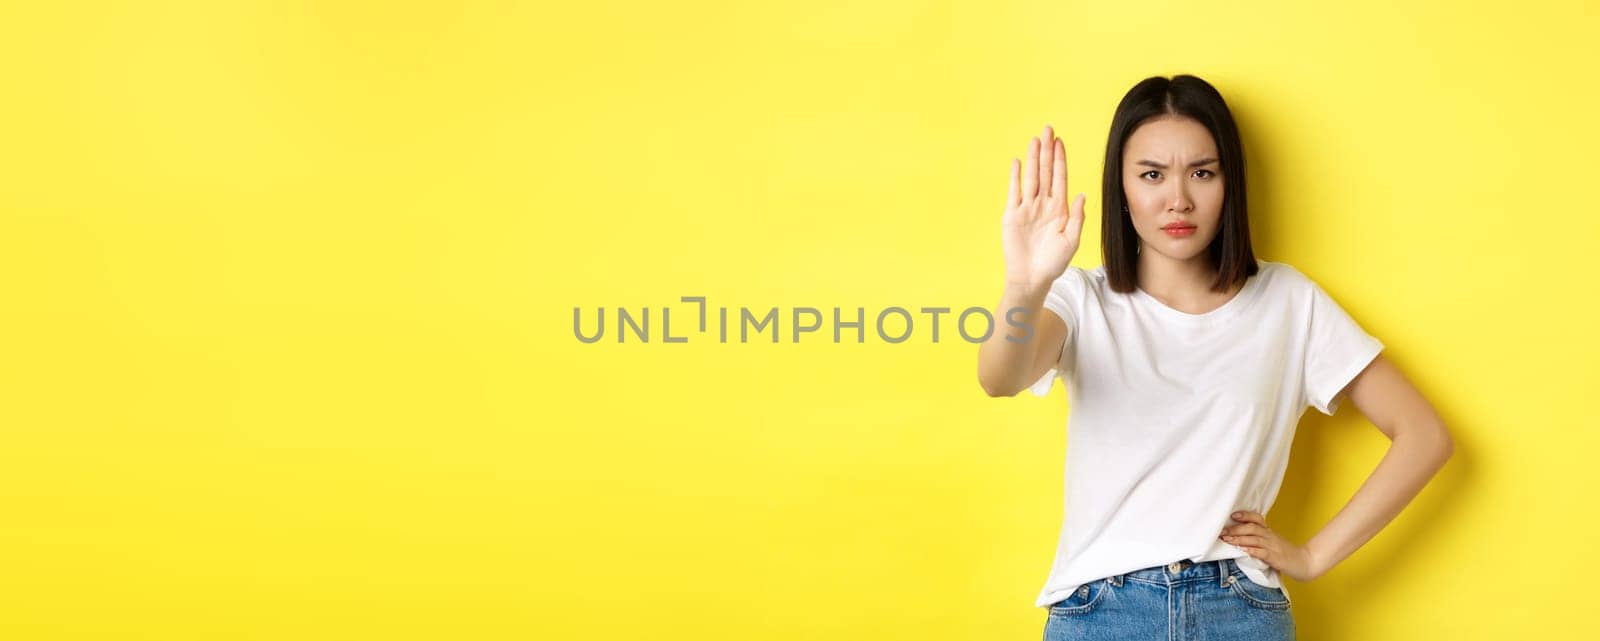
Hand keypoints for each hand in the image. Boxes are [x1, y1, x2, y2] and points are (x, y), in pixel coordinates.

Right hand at [1001, 124, 1086, 287]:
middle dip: (1047, 151)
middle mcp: (1043, 204)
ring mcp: (1027, 208)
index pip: (1060, 178)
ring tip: (1035, 139)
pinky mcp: (1012, 215)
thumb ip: (1077, 217)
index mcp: (1059, 209)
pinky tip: (1017, 162)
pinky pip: (1014, 191)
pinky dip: (1015, 176)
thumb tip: (1081, 194)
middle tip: (1048, 129)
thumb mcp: (1072, 240)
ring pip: (1031, 177)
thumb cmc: (1054, 262)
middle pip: (1045, 171)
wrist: (1032, 277)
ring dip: (1032, 158)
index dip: (1060, 159)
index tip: (1060, 141)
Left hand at [1219, 510, 1322, 581]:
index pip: (1257, 519)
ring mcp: (1273, 547)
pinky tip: (1243, 551)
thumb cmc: (1286, 554)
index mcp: (1269, 532)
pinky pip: (1263, 553)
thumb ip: (1259, 539)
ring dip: (1239, 539)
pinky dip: (1252, 551)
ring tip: (1227, 540)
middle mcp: (1270, 536)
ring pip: (1254, 539)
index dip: (1245, 515)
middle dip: (1235, 529)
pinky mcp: (1276, 558)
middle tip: (1222, 532)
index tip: (1232, 516)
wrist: (1306, 563)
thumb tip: (1238, 538)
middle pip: (1252, 528)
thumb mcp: (1272, 543)